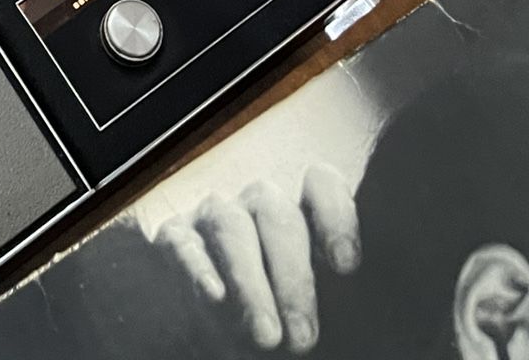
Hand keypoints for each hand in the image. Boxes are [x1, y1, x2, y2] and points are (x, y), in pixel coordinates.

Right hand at [150, 166, 360, 353]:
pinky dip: (198, 268)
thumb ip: (340, 303)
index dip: (335, 215)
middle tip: (304, 339)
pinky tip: (215, 296)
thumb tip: (353, 307)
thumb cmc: (289, 328)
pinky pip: (183, 243)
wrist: (236, 341)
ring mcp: (215, 218)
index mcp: (307, 216)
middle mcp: (260, 207)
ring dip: (250, 282)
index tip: (346, 267)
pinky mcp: (175, 238)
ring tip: (266, 337)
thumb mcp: (320, 314)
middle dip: (292, 276)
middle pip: (277, 214)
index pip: (321, 186)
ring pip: (230, 224)